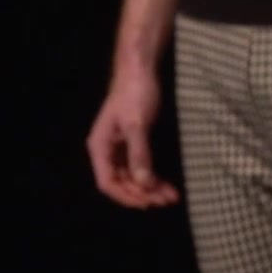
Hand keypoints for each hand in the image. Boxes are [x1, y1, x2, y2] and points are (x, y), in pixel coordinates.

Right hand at [86, 68, 179, 208]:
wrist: (140, 70)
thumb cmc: (135, 93)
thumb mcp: (138, 125)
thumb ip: (140, 154)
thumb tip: (144, 184)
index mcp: (100, 147)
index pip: (108, 182)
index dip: (126, 196)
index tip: (148, 203)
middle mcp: (106, 150)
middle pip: (121, 182)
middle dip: (143, 193)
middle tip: (166, 200)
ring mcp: (119, 146)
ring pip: (132, 176)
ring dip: (149, 187)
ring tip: (171, 196)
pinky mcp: (132, 141)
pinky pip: (140, 165)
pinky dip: (152, 175)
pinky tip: (166, 183)